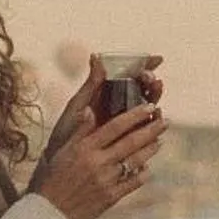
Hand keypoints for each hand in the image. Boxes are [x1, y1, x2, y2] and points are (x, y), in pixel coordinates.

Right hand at [30, 102, 165, 218]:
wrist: (49, 212)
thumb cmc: (52, 179)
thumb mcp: (61, 151)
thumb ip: (80, 131)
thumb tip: (91, 110)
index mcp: (85, 148)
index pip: (115, 126)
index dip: (134, 115)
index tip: (148, 107)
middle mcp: (98, 162)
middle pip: (131, 142)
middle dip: (151, 130)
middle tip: (165, 121)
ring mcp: (106, 181)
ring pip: (135, 161)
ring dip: (150, 150)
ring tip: (159, 141)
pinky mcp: (110, 198)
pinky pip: (132, 183)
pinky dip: (141, 175)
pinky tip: (146, 168)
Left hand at [45, 53, 165, 155]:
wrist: (61, 162)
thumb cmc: (66, 132)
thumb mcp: (77, 106)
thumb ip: (90, 84)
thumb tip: (96, 56)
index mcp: (109, 94)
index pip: (132, 75)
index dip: (146, 65)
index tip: (157, 59)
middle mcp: (122, 106)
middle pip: (144, 89)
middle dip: (151, 82)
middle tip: (151, 79)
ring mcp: (128, 124)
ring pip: (149, 108)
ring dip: (156, 99)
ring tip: (155, 94)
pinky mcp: (131, 141)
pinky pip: (147, 130)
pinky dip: (154, 122)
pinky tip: (156, 117)